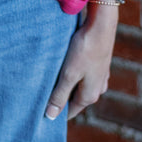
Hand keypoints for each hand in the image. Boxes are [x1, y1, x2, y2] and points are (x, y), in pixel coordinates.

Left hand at [45, 4, 117, 119]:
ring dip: (66, 81)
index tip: (40, 108)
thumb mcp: (69, 74)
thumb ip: (59, 95)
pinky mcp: (98, 63)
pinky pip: (83, 73)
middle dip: (60, 95)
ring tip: (50, 73)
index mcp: (90, 96)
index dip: (56, 111)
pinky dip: (73, 71)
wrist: (101, 25)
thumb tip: (51, 117)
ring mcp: (100, 76)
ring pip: (79, 84)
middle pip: (74, 98)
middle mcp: (98, 89)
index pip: (70, 111)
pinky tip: (64, 62)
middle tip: (41, 88)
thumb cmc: (84, 49)